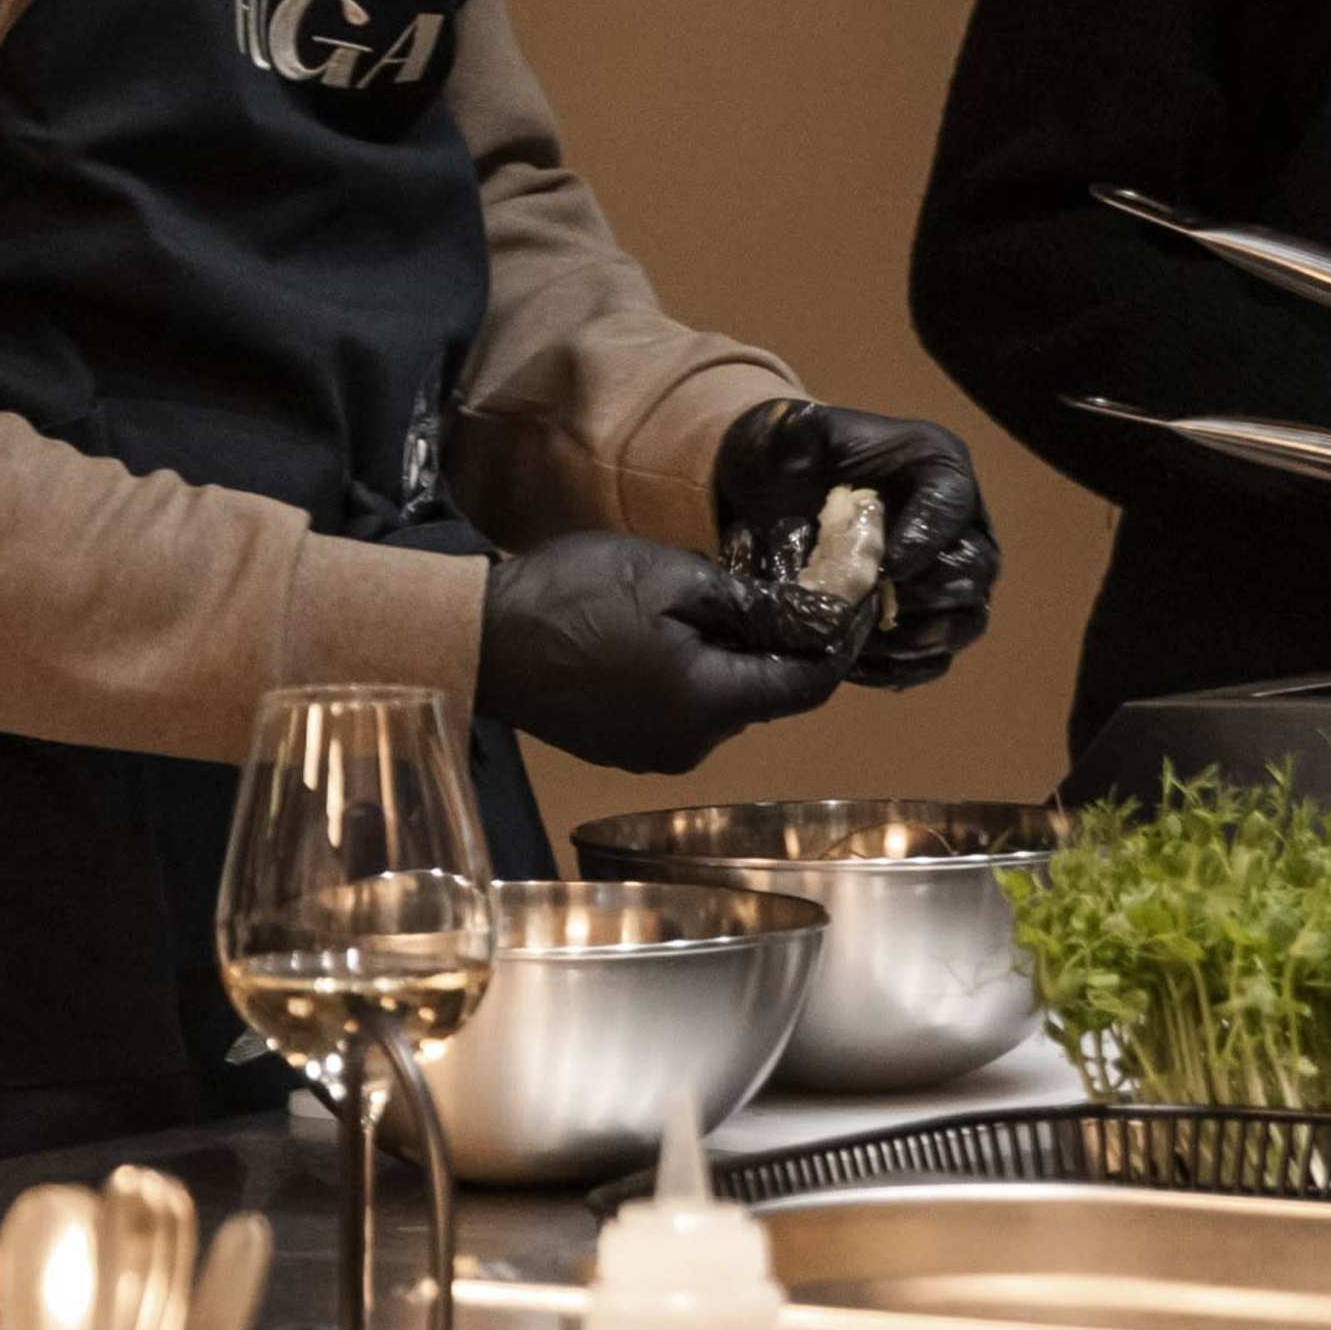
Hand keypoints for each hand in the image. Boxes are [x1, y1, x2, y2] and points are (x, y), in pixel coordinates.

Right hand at [476, 533, 841, 772]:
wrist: (479, 638)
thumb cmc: (570, 597)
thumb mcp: (669, 576)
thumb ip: (746, 600)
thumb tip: (805, 612)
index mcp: (711, 703)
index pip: (808, 686)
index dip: (837, 644)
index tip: (851, 603)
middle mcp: (692, 744)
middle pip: (765, 694)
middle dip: (777, 643)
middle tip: (779, 583)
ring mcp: (654, 753)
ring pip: (722, 702)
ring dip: (730, 657)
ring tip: (711, 600)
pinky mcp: (624, 747)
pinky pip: (682, 712)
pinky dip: (691, 676)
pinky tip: (666, 632)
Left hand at [714, 400, 1001, 687]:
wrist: (776, 494)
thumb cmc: (791, 457)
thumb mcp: (794, 432)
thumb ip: (804, 432)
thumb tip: (814, 452)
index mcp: (935, 468)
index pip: (953, 503)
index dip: (927, 539)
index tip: (886, 565)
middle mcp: (956, 524)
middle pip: (977, 568)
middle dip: (932, 592)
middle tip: (882, 602)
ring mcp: (944, 574)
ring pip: (969, 618)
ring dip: (925, 638)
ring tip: (875, 642)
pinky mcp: (923, 618)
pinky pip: (936, 657)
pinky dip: (906, 668)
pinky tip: (863, 665)